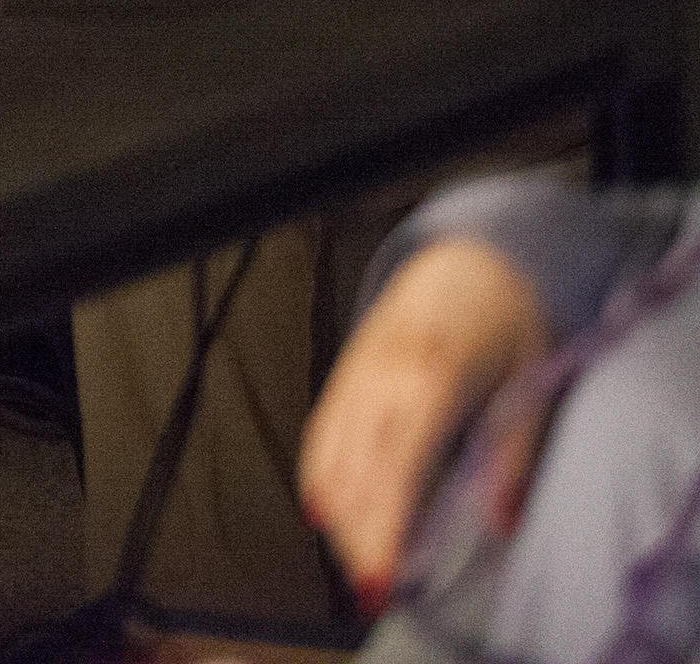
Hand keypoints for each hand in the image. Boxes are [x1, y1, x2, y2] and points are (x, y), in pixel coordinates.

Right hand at [300, 237, 550, 608]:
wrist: (470, 259)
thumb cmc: (505, 318)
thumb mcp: (528, 383)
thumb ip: (511, 456)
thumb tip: (502, 523)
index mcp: (430, 377)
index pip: (396, 467)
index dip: (385, 525)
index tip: (383, 575)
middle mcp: (381, 377)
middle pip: (354, 469)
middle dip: (357, 534)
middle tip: (372, 587)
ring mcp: (356, 372)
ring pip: (327, 453)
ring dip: (337, 512)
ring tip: (354, 560)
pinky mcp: (344, 371)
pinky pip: (319, 429)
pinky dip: (317, 473)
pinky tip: (323, 510)